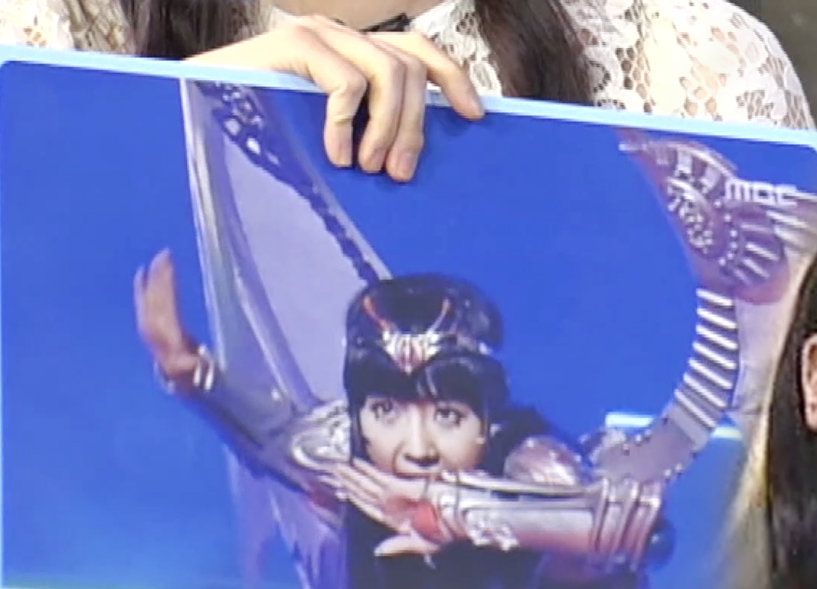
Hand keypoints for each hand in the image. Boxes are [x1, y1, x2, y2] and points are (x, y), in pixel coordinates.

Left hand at [134, 251, 201, 384]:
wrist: (180, 382)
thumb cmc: (193, 373)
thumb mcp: (193, 370)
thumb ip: (188, 366)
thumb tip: (190, 364)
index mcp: (165, 335)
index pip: (165, 304)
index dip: (166, 285)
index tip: (169, 265)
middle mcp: (152, 329)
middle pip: (155, 297)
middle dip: (159, 276)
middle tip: (165, 254)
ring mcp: (148, 326)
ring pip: (149, 297)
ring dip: (154, 278)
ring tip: (161, 258)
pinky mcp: (149, 325)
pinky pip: (144, 301)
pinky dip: (143, 287)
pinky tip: (144, 274)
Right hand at [191, 17, 485, 181]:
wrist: (189, 115)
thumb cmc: (259, 131)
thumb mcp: (326, 131)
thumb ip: (366, 128)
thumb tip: (412, 159)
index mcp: (353, 51)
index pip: (419, 51)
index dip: (452, 79)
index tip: (473, 116)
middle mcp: (339, 34)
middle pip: (411, 69)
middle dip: (414, 126)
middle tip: (399, 173)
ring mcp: (316, 33)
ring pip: (388, 73)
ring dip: (388, 127)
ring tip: (369, 167)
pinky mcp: (292, 43)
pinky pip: (346, 83)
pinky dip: (347, 124)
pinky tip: (334, 155)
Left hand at [328, 459, 448, 555]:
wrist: (462, 518)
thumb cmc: (447, 532)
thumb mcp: (423, 545)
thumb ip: (400, 546)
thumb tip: (379, 551)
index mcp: (396, 520)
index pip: (369, 508)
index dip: (355, 499)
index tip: (342, 489)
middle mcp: (394, 506)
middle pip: (365, 493)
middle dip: (350, 482)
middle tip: (334, 471)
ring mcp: (398, 495)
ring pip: (368, 484)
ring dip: (353, 475)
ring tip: (338, 466)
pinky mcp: (403, 485)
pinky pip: (380, 478)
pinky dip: (367, 471)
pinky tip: (356, 464)